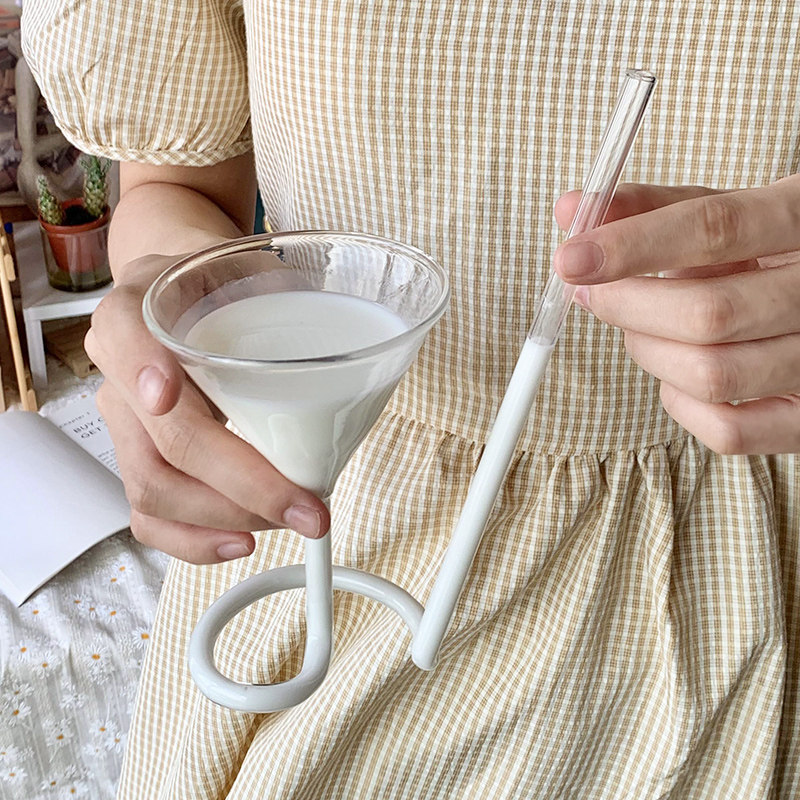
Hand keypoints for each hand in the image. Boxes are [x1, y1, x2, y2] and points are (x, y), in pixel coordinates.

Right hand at [84, 256, 329, 563]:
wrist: (195, 298)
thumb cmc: (227, 288)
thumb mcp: (255, 272)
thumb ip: (285, 304)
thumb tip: (355, 363)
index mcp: (141, 308)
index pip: (124, 334)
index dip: (143, 367)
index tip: (168, 392)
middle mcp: (119, 369)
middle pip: (163, 439)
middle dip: (239, 483)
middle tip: (302, 504)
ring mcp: (127, 422)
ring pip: (153, 490)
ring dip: (227, 518)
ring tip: (288, 520)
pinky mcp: (140, 461)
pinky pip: (150, 516)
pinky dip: (196, 540)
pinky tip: (241, 541)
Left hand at [553, 177, 799, 454]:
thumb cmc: (766, 252)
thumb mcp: (723, 212)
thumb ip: (650, 209)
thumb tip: (572, 210)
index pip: (716, 229)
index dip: (632, 246)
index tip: (570, 258)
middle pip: (707, 314)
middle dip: (627, 307)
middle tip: (597, 294)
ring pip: (711, 376)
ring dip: (648, 352)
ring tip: (642, 328)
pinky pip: (727, 430)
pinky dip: (679, 403)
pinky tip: (676, 371)